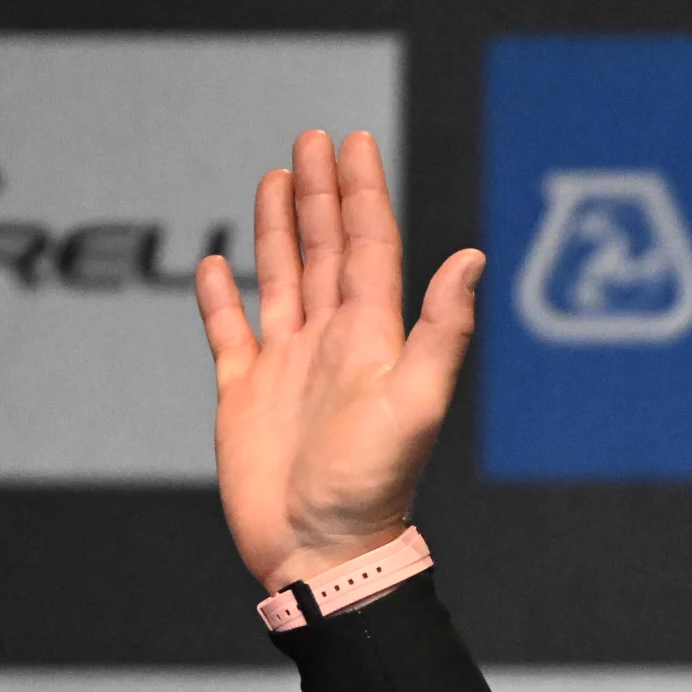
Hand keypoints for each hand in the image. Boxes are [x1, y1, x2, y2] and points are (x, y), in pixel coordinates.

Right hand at [193, 128, 483, 591]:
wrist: (321, 551)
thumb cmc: (372, 486)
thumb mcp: (416, 402)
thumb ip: (441, 330)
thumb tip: (473, 258)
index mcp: (370, 337)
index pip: (367, 247)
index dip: (361, 193)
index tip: (352, 142)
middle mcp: (330, 343)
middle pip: (326, 250)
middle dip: (320, 194)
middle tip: (312, 140)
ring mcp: (286, 367)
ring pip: (283, 279)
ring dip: (280, 229)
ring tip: (275, 179)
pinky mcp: (244, 396)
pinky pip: (231, 334)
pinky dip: (222, 298)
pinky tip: (218, 267)